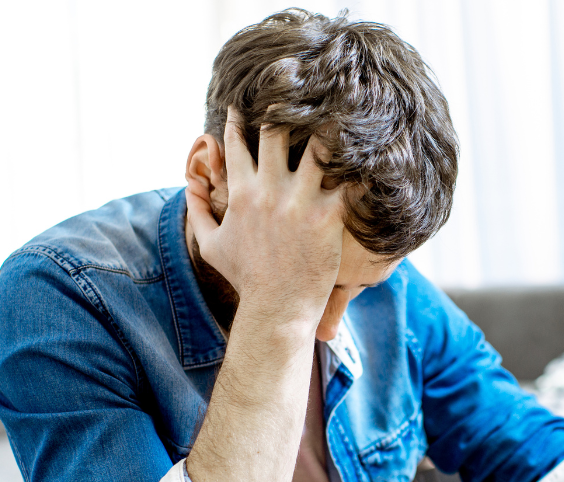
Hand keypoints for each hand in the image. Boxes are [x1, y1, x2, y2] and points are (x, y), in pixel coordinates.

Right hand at [186, 106, 346, 323]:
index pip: (236, 142)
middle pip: (275, 131)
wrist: (277, 309)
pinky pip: (348, 180)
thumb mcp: (210, 247)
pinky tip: (374, 147)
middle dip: (285, 107)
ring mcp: (299, 201)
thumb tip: (189, 188)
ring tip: (342, 108)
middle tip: (298, 91)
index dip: (239, 118)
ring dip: (329, 127)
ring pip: (317, 147)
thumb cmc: (246, 279)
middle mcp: (269, 191)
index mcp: (241, 194)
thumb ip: (198, 213)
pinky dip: (361, 164)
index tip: (247, 103)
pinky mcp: (327, 215)